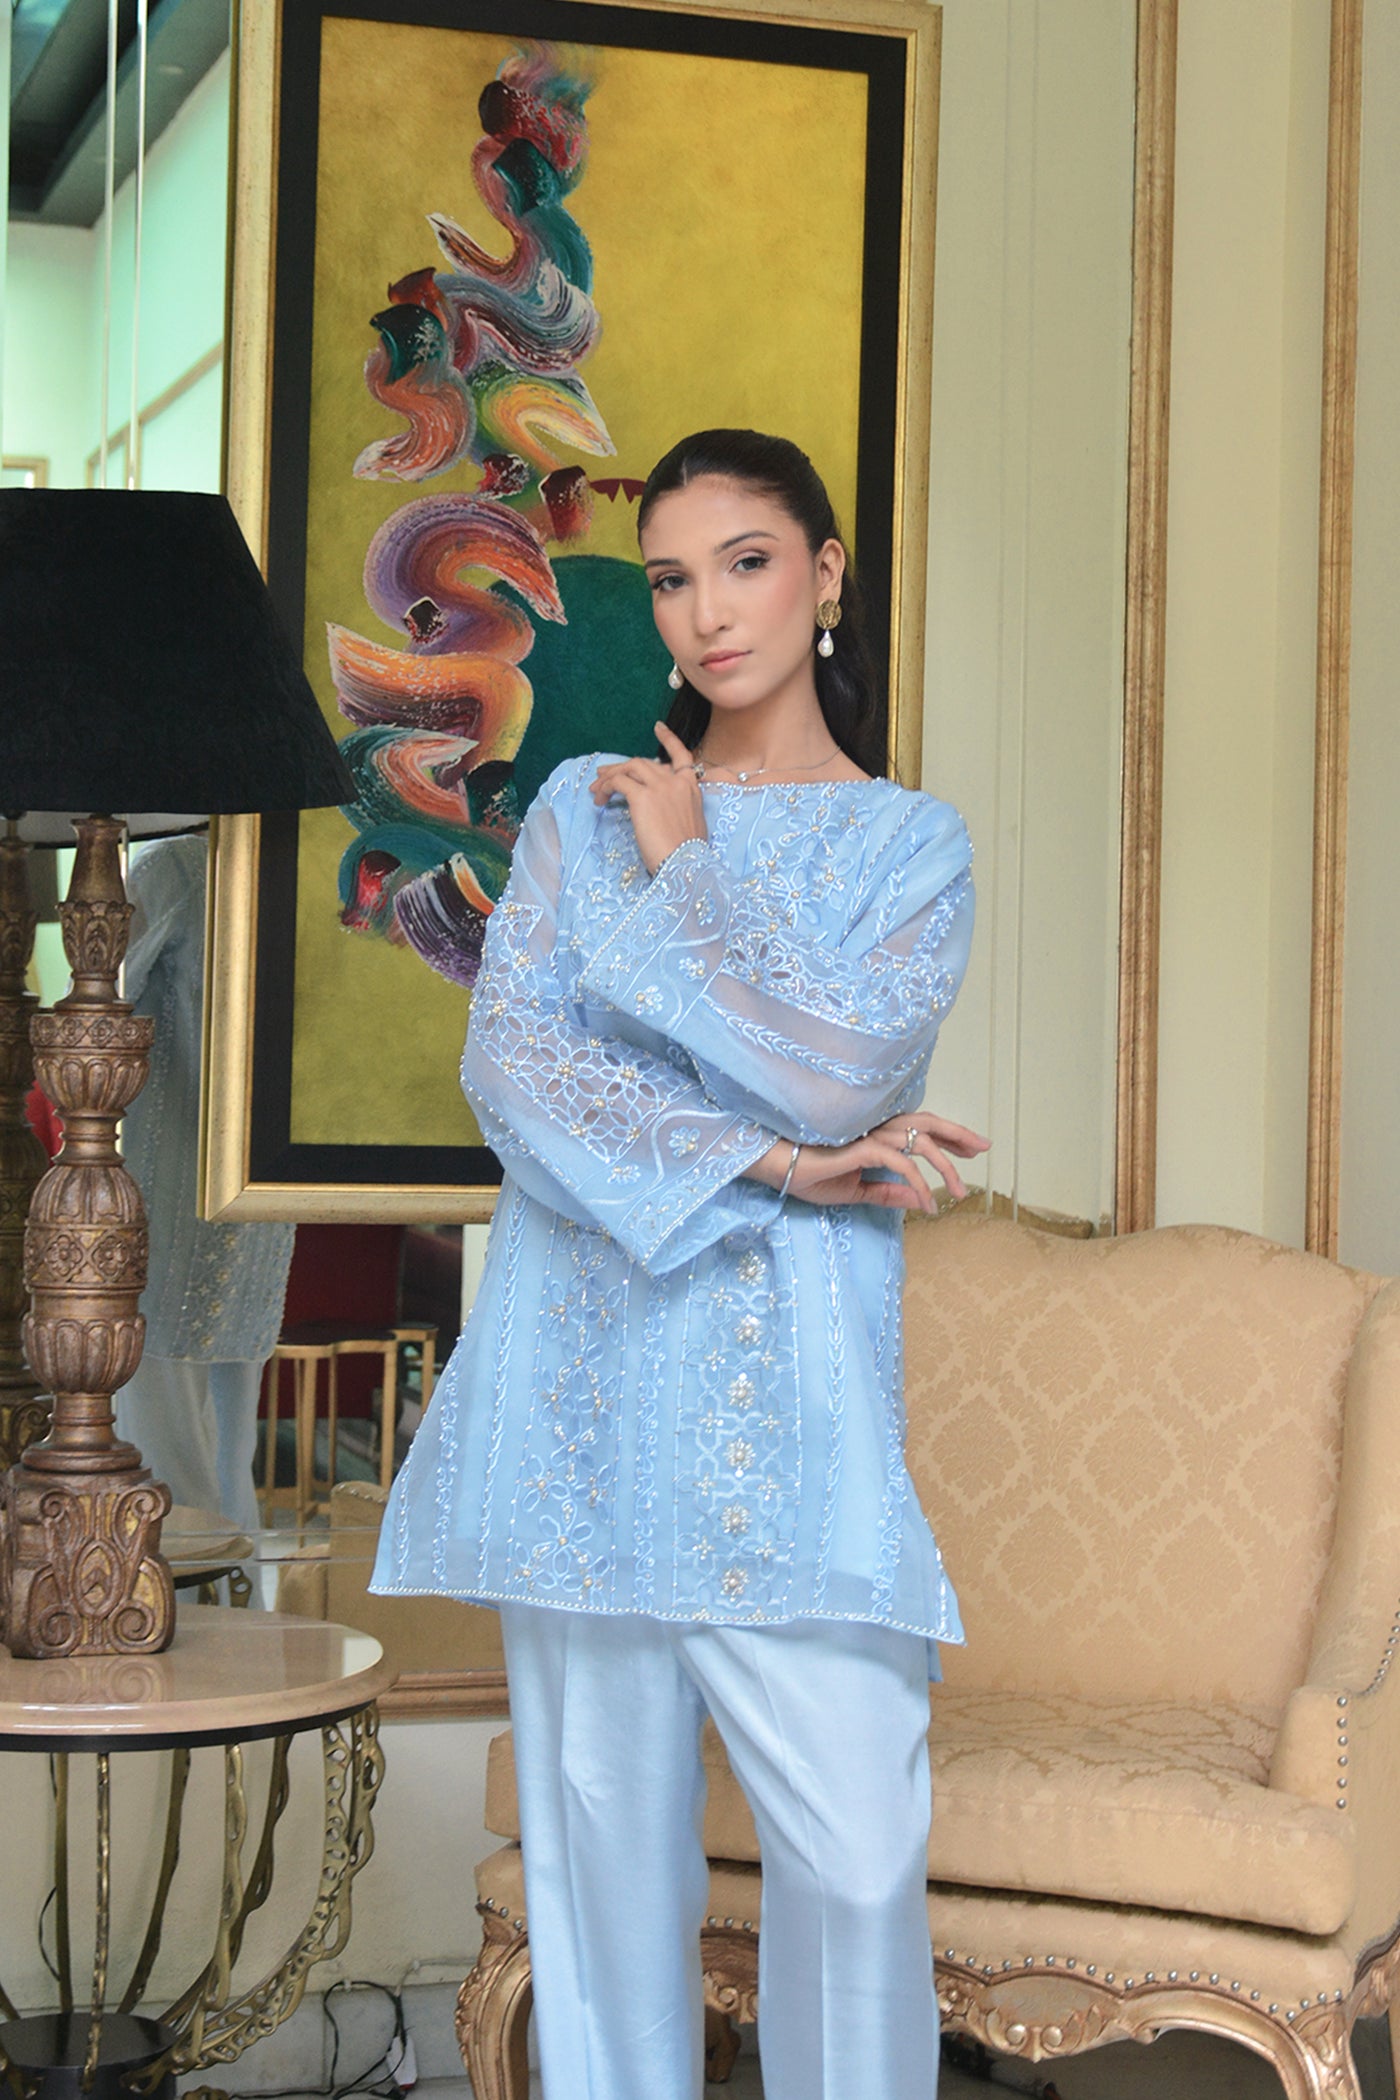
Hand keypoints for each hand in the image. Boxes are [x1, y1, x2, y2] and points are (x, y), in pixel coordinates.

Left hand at [590, 721, 707, 874]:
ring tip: (596, 790)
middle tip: (604, 776)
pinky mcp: (642, 797)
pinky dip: (605, 788)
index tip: (658, 728)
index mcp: (692, 789)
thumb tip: (659, 809)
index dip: (669, 739)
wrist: (686, 865)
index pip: (681, 756)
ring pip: (629, 767)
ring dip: (610, 776)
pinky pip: (618, 783)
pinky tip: (599, 799)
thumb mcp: (691, 825)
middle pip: (645, 763)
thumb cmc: (688, 856)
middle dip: (622, 767)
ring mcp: (660, 787)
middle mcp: (677, 782)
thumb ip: (679, 809)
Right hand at [748, 1111, 989, 1212]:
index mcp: (876, 1134)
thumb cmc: (810, 1175)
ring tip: (959, 1192)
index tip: (971, 1150)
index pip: (919, 1128)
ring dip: (944, 1167)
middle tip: (984, 1149)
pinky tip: (926, 1204)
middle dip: (958, 1135)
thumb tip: (918, 1198)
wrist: (779, 1170)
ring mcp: (869, 1135)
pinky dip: (918, 1183)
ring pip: (919, 1142)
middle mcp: (876, 1128)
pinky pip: (899, 1164)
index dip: (948, 1136)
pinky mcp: (861, 1148)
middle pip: (927, 1123)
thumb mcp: (856, 1191)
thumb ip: (888, 1192)